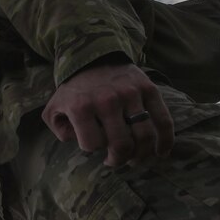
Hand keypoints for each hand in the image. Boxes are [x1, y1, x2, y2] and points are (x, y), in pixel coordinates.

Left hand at [42, 58, 173, 165]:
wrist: (93, 59)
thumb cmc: (73, 91)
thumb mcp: (54, 109)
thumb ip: (58, 130)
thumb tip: (76, 142)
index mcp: (82, 107)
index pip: (92, 145)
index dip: (92, 149)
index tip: (92, 145)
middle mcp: (107, 100)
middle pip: (121, 144)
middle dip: (119, 159)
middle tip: (115, 160)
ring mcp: (131, 94)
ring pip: (143, 135)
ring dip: (141, 154)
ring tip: (134, 158)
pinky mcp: (149, 89)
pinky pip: (163, 119)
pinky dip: (165, 140)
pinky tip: (161, 153)